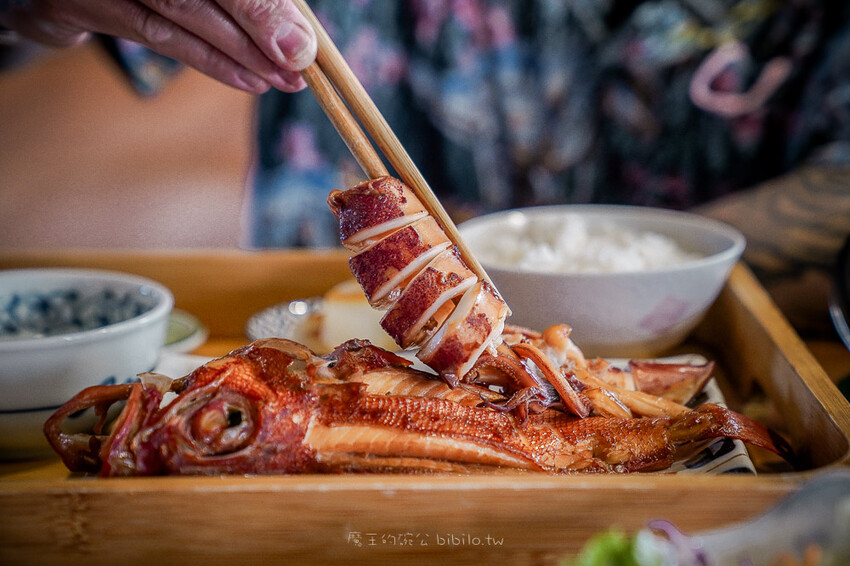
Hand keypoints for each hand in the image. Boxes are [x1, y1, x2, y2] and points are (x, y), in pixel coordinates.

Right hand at [0, 0, 316, 92]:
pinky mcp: (79, 1)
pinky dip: (206, 60)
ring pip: (179, 15)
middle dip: (258, 31)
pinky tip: (246, 81)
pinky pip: (155, 35)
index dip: (266, 7)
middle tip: (299, 68)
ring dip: (236, 55)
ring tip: (279, 81)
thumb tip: (295, 30)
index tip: (305, 43)